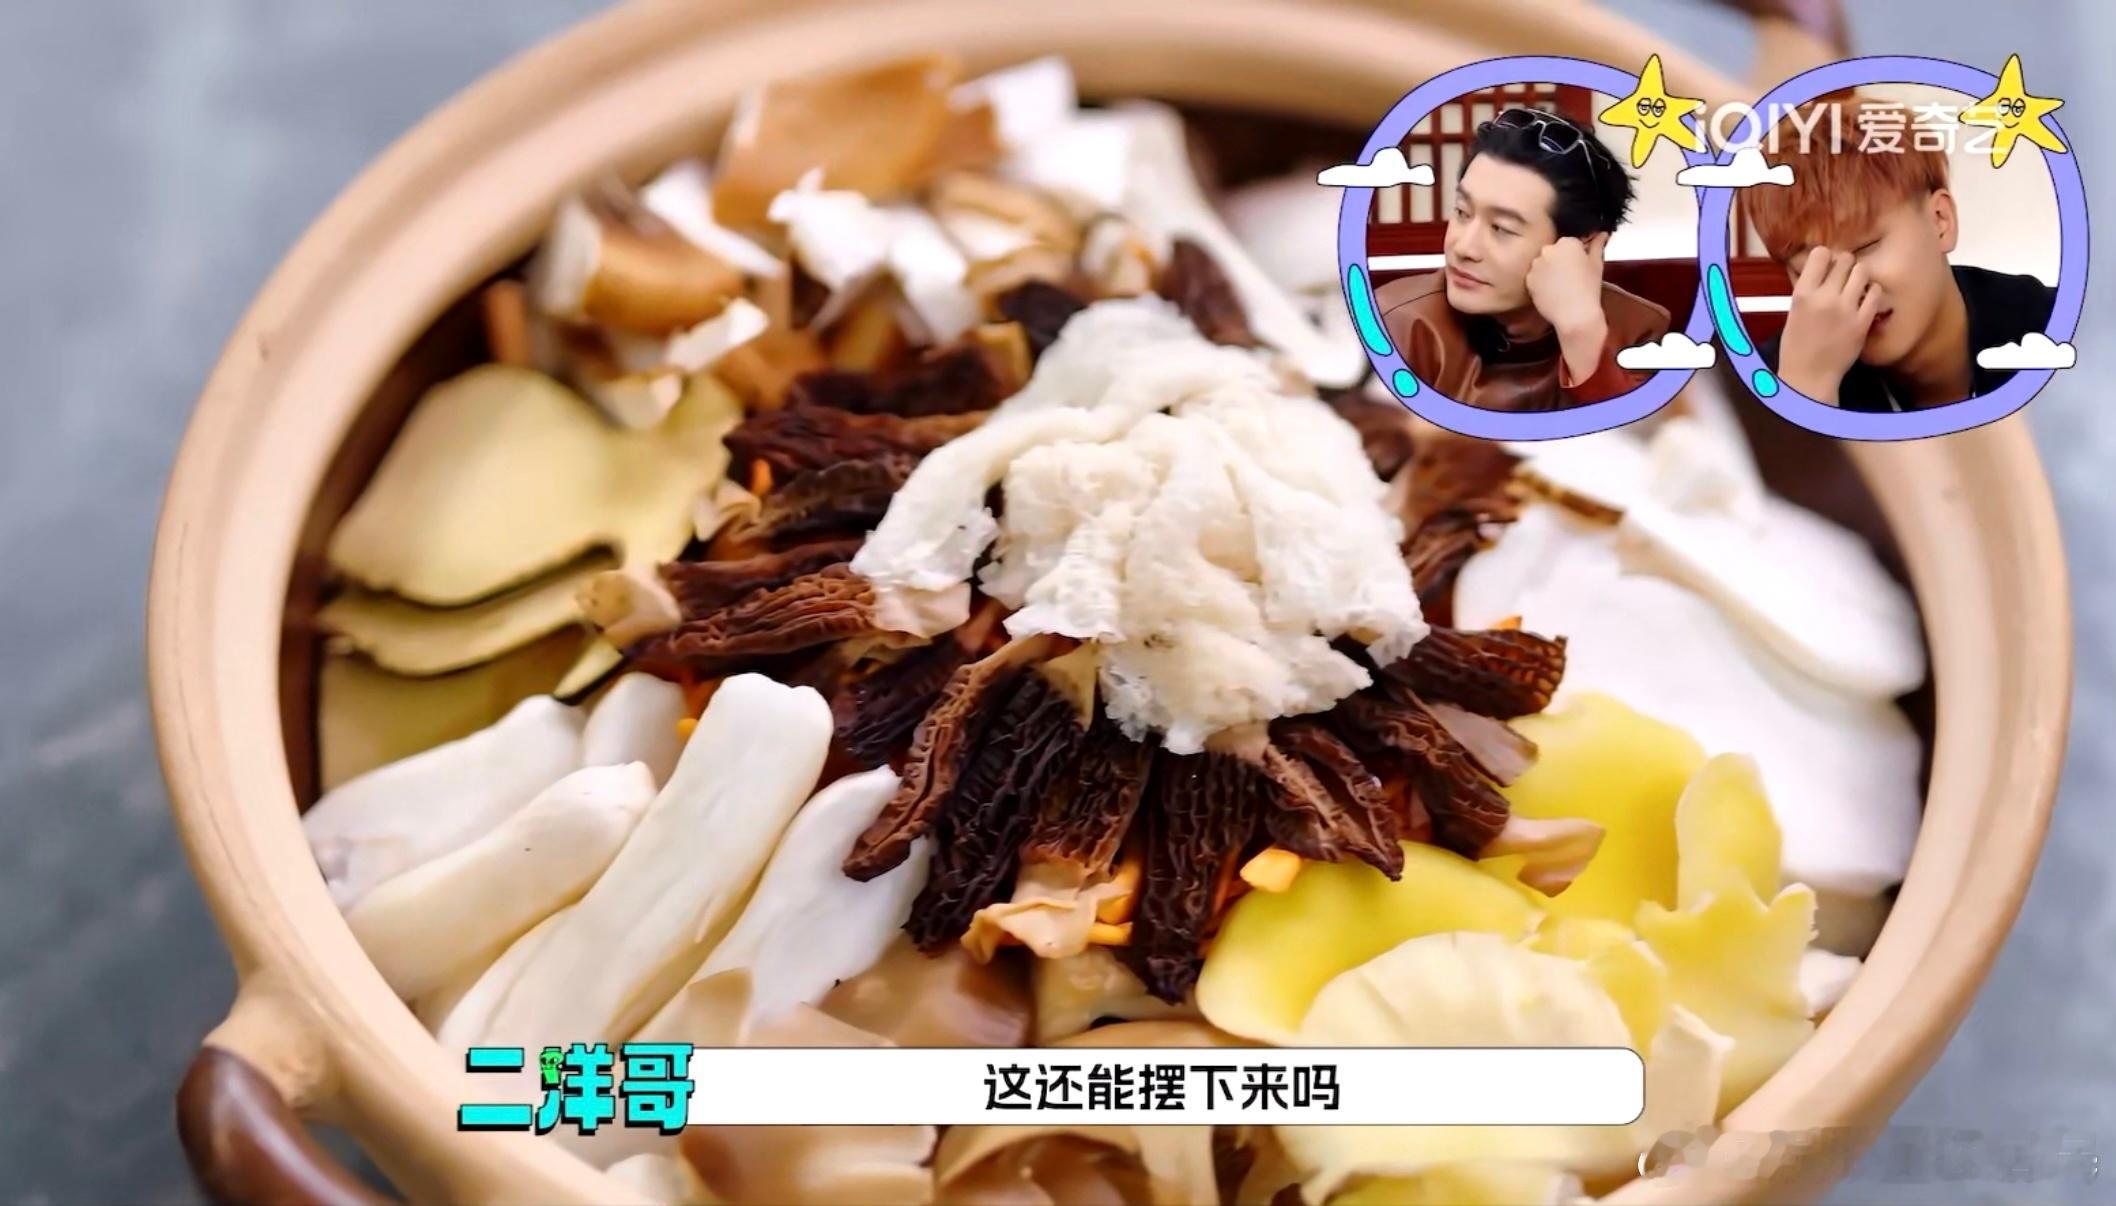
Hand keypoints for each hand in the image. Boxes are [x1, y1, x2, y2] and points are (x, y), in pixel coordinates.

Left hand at [1524, 237, 1608, 337]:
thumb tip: (1603, 233)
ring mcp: (1536, 265)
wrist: (1575, 314)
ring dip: (1548, 271)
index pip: (1570, 243)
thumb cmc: (1590, 288)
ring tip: (1560, 286)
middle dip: (1560, 261)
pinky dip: (1541, 283)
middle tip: (1570, 277)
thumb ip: (1597, 245)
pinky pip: (1535, 278)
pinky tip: (1552, 292)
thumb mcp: (1597, 264)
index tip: (1579, 266)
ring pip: (1542, 264)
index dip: (1575, 255)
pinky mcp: (1528, 280)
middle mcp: (1548, 249)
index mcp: (1567, 242)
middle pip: (1554, 252)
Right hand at [1778, 249, 1881, 403]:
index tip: (1828, 264)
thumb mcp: (1793, 312)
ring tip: (1856, 287)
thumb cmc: (1797, 347)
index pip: (1820, 254)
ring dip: (1860, 276)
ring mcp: (1845, 309)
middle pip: (1845, 259)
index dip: (1827, 256)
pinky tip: (1865, 301)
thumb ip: (1808, 290)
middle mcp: (1824, 298)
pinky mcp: (1862, 322)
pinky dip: (1872, 293)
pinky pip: (1875, 293)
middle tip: (1844, 276)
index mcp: (1802, 294)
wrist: (1809, 377)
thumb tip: (1824, 269)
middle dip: (1846, 265)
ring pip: (1863, 271)